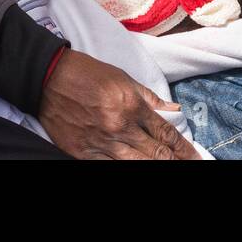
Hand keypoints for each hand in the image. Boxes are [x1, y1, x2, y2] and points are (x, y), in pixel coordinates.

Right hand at [37, 50, 197, 159]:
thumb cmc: (86, 74)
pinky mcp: (83, 153)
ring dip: (155, 166)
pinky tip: (135, 167)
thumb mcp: (122, 78)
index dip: (183, 147)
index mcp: (131, 105)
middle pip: (155, 153)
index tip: (193, 155)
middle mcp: (119, 126)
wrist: (48, 78)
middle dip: (175, 160)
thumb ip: (148, 96)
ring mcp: (101, 143)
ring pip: (136, 164)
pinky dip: (124, 167)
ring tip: (169, 168)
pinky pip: (109, 167)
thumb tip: (173, 108)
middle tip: (189, 165)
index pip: (165, 132)